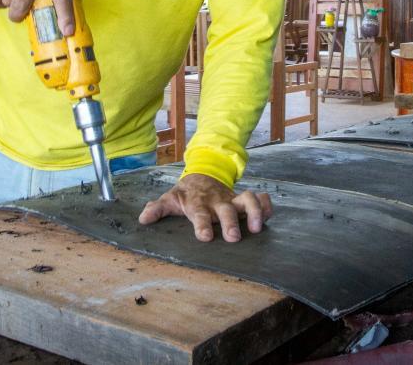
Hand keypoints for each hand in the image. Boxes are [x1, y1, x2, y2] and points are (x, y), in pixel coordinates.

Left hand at [138, 174, 272, 242]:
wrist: (202, 175)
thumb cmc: (185, 194)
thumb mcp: (169, 199)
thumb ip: (157, 209)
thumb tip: (143, 219)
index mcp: (197, 203)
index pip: (199, 214)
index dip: (201, 225)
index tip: (204, 237)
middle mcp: (217, 201)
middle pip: (226, 209)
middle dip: (230, 222)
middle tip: (233, 237)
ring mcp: (232, 199)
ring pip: (248, 200)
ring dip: (254, 212)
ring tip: (258, 228)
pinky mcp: (244, 199)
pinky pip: (260, 198)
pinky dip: (267, 205)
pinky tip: (269, 216)